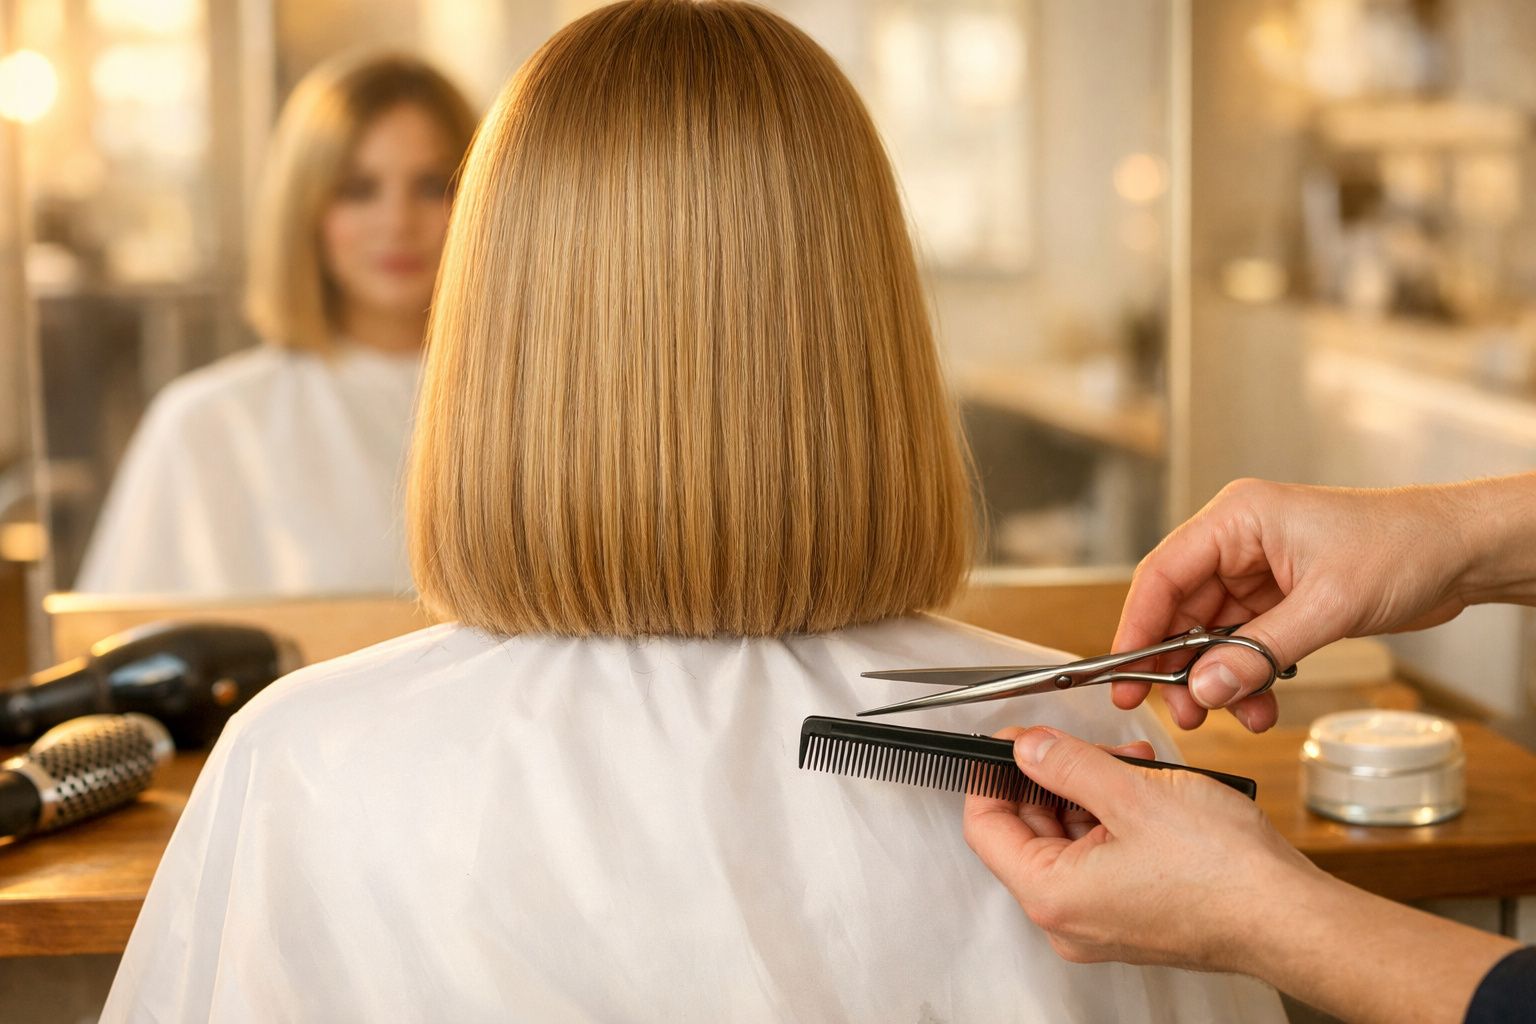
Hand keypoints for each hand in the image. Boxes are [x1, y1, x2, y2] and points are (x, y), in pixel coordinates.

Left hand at [963, 726, 1320, 971]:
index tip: (1008, 742)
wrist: (1292, 919)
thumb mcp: (1132, 792)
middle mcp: (1070, 920)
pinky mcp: (1134, 916)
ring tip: (1127, 762)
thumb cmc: (1225, 874)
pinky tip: (1146, 789)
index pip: (985, 827)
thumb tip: (1027, 747)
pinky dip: (1116, 819)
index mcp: (1053, 896)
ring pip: (1070, 841)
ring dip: (1090, 793)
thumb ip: (1067, 764)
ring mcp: (1102, 922)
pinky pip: (1103, 859)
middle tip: (1076, 744)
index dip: (992, 774)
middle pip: (1027, 832)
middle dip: (1051, 778)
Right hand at [1111, 478, 1479, 732]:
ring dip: (1215, 679)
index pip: (1164, 573)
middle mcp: (1239, 543)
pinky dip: (1246, 678)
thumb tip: (1205, 688)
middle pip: (1181, 609)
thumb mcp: (1328, 604)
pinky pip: (1244, 645)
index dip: (1138, 626)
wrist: (1463, 554)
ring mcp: (1258, 573)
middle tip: (1173, 711)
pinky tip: (1258, 704)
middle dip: (1177, 665)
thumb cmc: (1404, 547)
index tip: (1124, 673)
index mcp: (1237, 519)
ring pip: (1211, 634)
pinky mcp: (1280, 600)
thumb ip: (1261, 652)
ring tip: (1226, 716)